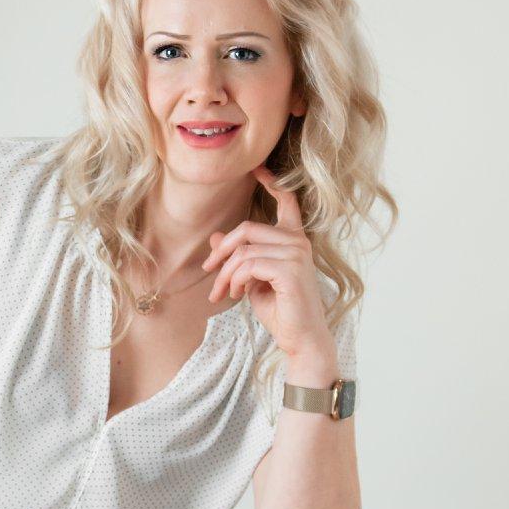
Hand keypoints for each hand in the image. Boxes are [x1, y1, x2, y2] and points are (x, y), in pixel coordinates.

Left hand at [200, 165, 336, 366]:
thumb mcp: (252, 280)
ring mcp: (297, 254)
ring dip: (225, 273)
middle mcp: (298, 242)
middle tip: (209, 271)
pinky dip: (235, 280)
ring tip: (224, 292)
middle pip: (247, 228)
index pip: (287, 203)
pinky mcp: (290, 269)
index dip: (272, 183)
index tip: (257, 169)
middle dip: (222, 250)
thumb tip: (215, 238)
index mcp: (293, 240)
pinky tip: (237, 294)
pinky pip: (248, 264)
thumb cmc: (280, 310)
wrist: (300, 339)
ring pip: (244, 250)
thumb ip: (239, 258)